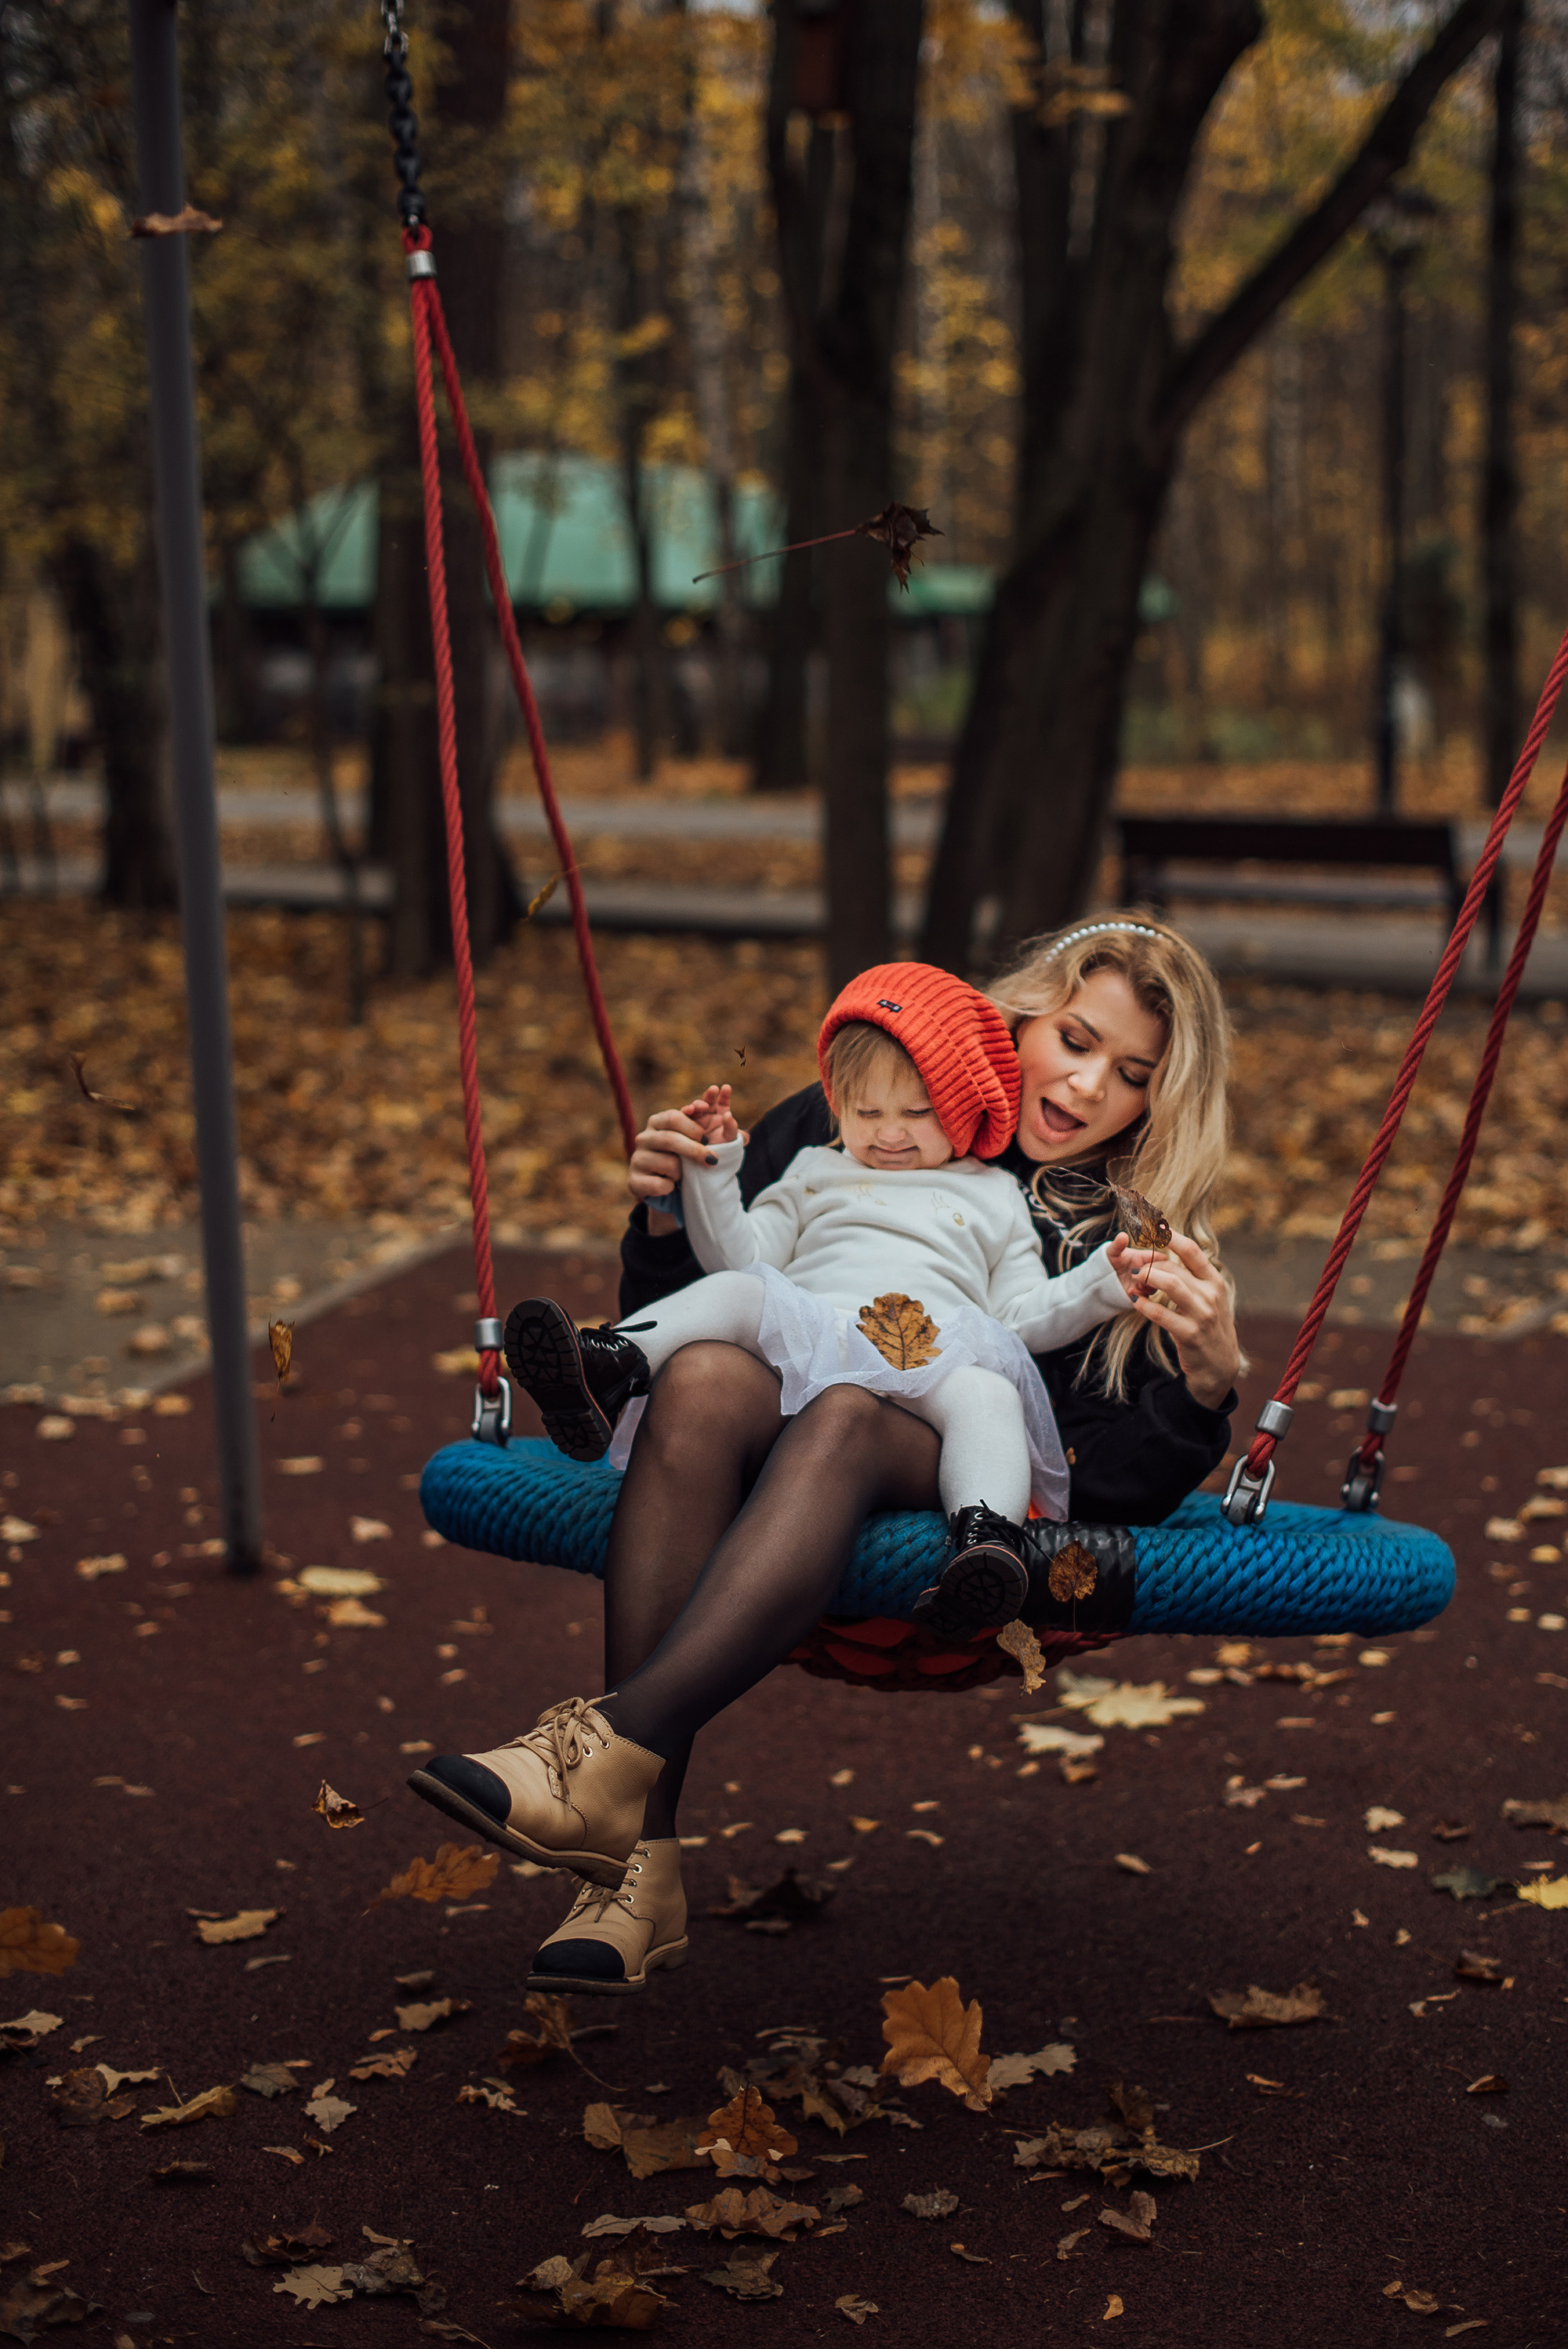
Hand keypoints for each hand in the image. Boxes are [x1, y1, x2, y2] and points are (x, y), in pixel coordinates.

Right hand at [628, 1091, 748, 1225]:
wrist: (670, 1191)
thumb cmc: (689, 1161)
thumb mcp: (704, 1146)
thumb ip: (723, 1136)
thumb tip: (746, 1136)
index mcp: (660, 1122)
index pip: (675, 1116)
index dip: (694, 1126)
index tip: (709, 1138)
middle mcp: (645, 1137)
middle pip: (670, 1139)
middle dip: (694, 1150)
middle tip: (712, 1160)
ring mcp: (637, 1159)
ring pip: (666, 1163)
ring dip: (682, 1172)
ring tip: (684, 1176)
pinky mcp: (633, 1181)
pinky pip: (658, 1185)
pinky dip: (670, 1188)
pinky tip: (671, 1188)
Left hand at [1107, 1230, 1239, 1411]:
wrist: (1220, 1366)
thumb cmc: (1209, 1327)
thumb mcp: (1210, 1299)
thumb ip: (1194, 1279)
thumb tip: (1169, 1255)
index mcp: (1215, 1282)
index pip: (1192, 1251)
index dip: (1171, 1236)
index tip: (1153, 1227)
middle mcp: (1211, 1295)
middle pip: (1175, 1267)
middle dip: (1149, 1262)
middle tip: (1132, 1264)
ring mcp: (1202, 1314)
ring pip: (1171, 1284)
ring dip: (1147, 1278)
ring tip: (1133, 1278)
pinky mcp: (1189, 1334)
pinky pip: (1161, 1314)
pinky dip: (1144, 1305)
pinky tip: (1134, 1301)